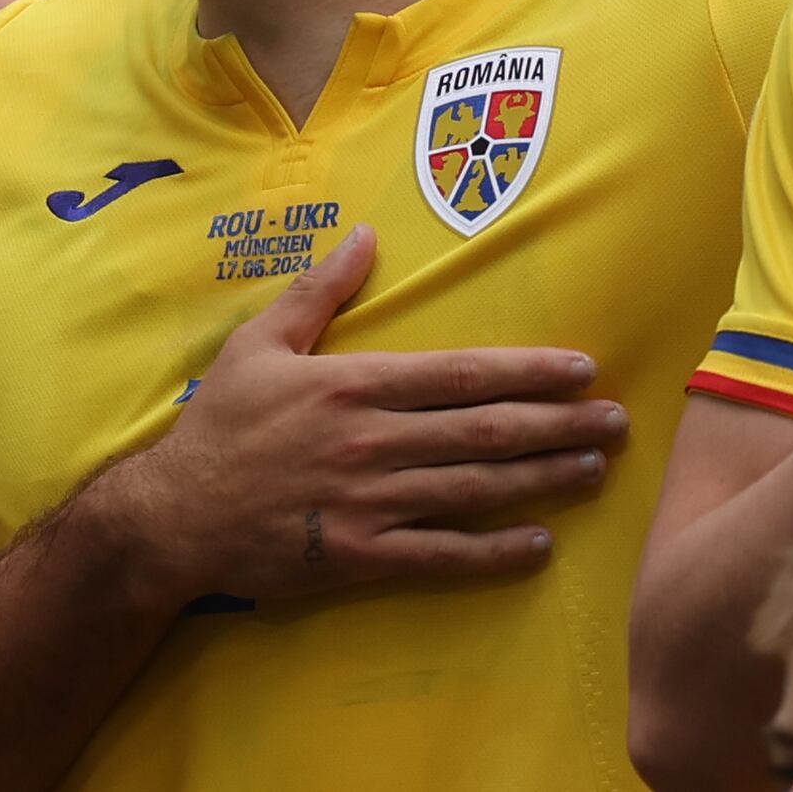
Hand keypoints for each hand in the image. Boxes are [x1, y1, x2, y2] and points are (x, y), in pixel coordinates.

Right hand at [88, 230, 618, 603]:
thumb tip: (365, 236)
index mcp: (354, 385)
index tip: (580, 367)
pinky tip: (539, 542)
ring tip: (596, 468)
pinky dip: (495, 550)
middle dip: (559, 423)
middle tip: (617, 421)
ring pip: (477, 487)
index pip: (461, 374)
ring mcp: (371, 501)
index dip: (527, 371)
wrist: (175, 514)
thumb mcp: (260, 343)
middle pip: (485, 430)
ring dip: (544, 478)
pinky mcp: (362, 555)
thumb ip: (318, 290)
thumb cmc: (220, 424)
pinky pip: (443, 554)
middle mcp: (373, 441)